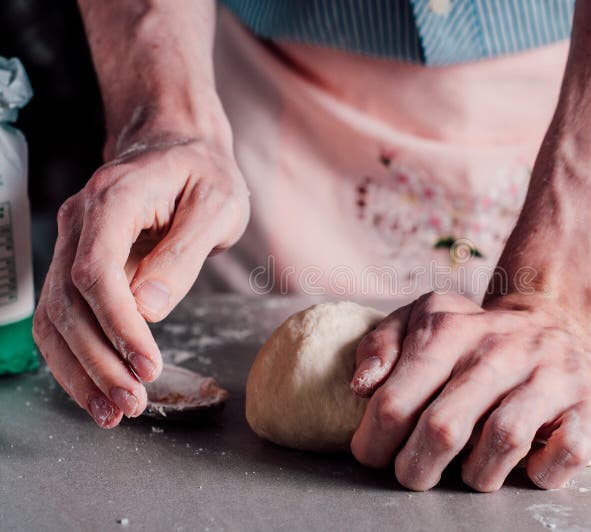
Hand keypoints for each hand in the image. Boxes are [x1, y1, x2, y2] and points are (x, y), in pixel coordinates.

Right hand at [33, 136, 248, 427]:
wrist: (177, 149)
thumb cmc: (204, 174)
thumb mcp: (216, 204)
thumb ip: (184, 252)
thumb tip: (151, 309)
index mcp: (113, 199)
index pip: (95, 272)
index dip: (117, 325)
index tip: (146, 364)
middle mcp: (78, 223)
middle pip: (69, 303)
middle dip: (99, 360)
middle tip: (134, 403)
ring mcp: (71, 244)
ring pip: (56, 317)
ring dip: (80, 370)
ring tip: (113, 413)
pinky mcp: (76, 266)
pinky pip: (63, 318)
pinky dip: (76, 358)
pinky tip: (98, 391)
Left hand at [349, 291, 590, 491]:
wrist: (558, 320)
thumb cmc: (478, 335)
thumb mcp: (423, 318)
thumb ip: (382, 345)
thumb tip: (362, 387)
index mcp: (452, 330)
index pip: (396, 399)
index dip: (374, 441)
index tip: (373, 453)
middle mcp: (503, 349)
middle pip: (444, 427)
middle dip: (416, 467)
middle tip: (413, 475)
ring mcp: (552, 374)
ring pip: (503, 441)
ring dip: (477, 474)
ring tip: (469, 472)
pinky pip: (567, 451)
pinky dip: (543, 472)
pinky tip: (528, 467)